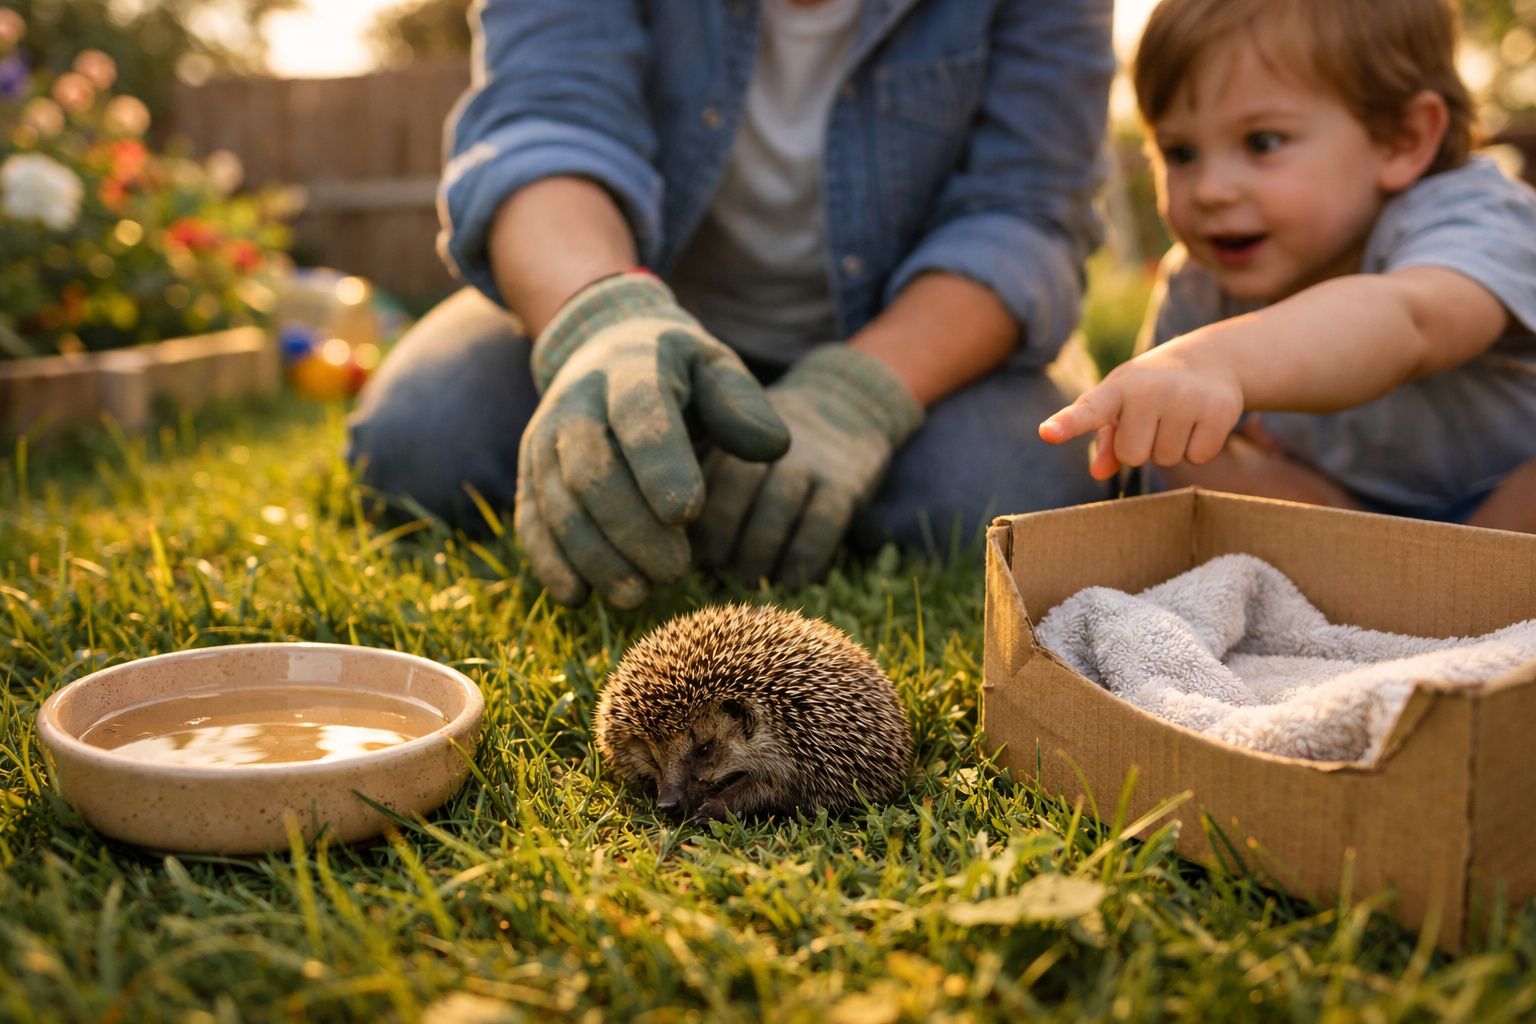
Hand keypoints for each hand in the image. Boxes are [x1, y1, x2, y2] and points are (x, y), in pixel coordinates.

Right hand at [517, 273, 789, 607]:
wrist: (607, 351)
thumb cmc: (680, 375)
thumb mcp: (717, 370)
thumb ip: (743, 405)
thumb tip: (773, 447)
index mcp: (631, 367)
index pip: (639, 413)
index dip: (659, 465)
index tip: (687, 515)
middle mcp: (576, 401)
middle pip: (591, 469)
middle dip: (630, 528)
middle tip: (676, 572)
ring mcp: (545, 439)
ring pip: (558, 502)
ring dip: (594, 555)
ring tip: (638, 595)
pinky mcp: (530, 473)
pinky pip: (531, 520)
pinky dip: (550, 562)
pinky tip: (580, 597)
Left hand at [690, 345, 922, 584]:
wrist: (849, 404)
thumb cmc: (766, 443)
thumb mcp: (727, 436)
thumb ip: (694, 473)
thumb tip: (668, 539)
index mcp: (730, 427)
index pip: (699, 471)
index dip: (685, 513)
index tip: (680, 543)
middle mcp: (768, 439)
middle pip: (736, 484)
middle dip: (718, 533)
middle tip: (714, 562)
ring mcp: (812, 459)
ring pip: (776, 509)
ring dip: (756, 554)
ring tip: (746, 576)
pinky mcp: (847, 483)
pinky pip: (822, 525)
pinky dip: (801, 560)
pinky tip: (789, 580)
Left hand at [1038, 341, 1243, 479]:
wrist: (1210, 359)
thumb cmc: (1150, 390)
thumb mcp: (1122, 405)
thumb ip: (1106, 439)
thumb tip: (1099, 471)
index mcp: (1117, 389)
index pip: (1088, 411)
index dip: (1068, 423)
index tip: (1047, 433)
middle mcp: (1150, 390)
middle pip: (1132, 457)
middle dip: (1142, 448)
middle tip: (1155, 419)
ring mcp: (1186, 398)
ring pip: (1165, 459)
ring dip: (1171, 447)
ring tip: (1179, 417)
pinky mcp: (1218, 411)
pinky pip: (1197, 458)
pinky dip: (1198, 448)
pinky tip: (1200, 421)